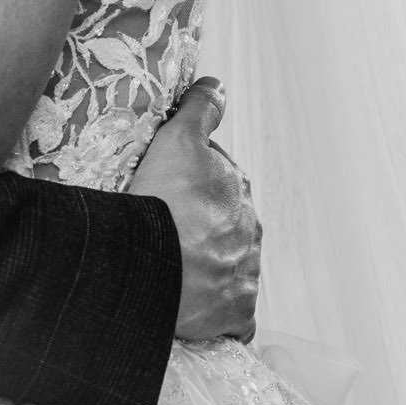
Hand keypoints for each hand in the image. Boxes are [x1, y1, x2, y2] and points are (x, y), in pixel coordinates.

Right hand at [130, 77, 260, 343]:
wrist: (155, 264)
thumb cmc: (164, 201)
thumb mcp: (179, 141)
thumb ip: (201, 110)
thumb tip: (218, 85)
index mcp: (239, 195)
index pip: (220, 186)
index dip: (192, 187)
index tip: (166, 193)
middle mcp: (250, 235)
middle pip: (227, 229)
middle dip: (204, 230)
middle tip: (165, 232)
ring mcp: (245, 277)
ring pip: (230, 270)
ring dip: (209, 271)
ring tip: (171, 272)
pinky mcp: (236, 315)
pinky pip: (234, 319)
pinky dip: (220, 317)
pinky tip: (196, 313)